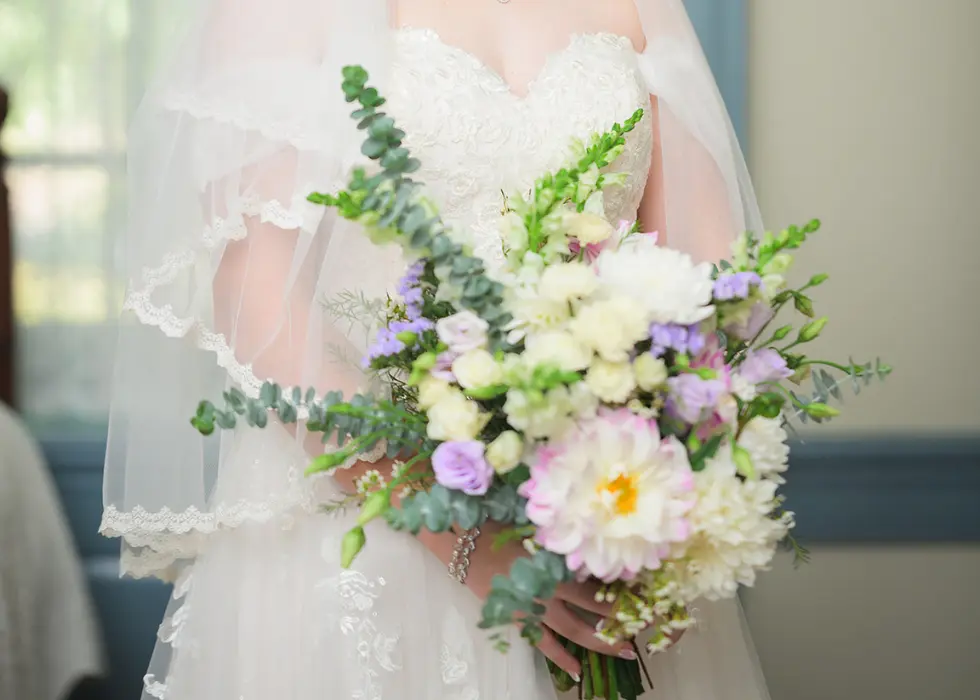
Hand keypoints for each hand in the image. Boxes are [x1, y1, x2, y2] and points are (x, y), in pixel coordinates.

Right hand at [462, 525, 635, 679]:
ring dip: (600, 642)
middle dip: (619, 620)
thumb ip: (564, 547)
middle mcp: (549, 588)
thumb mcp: (539, 535)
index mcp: (556, 564)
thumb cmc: (502, 530)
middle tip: (644, 628)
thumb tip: (595, 553)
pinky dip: (560, 657)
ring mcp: (534, 606)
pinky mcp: (518, 618)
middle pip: (592, 610)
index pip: (596, 584)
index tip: (644, 599)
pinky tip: (577, 671)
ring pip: (573, 630)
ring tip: (625, 652)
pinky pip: (543, 642)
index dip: (620, 594)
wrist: (467, 544)